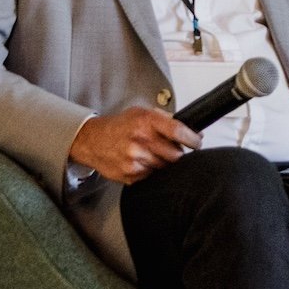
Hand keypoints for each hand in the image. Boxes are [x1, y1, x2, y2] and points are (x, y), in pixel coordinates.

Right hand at [68, 108, 202, 182]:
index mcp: (146, 121)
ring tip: (150, 153)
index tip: (197, 142)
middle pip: (176, 154)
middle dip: (177, 153)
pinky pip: (152, 176)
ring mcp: (135, 159)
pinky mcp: (130, 174)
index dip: (192, 139)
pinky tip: (141, 161)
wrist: (91, 140)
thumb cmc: (119, 126)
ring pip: (165, 167)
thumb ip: (165, 119)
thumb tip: (192, 131)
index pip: (178, 131)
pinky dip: (150, 170)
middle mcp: (141, 139)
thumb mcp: (141, 113)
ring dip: (163, 162)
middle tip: (171, 149)